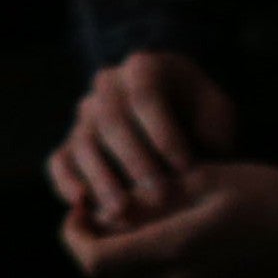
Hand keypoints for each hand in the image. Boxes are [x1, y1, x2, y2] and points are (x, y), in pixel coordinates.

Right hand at [52, 51, 241, 243]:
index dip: (163, 132)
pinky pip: (60, 160)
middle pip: (110, 119)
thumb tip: (199, 150)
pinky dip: (67, 182)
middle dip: (135, 159)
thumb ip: (213, 126)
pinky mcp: (71, 143)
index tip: (186, 167)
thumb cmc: (201, 116)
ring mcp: (85, 115)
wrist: (178, 117)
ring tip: (124, 209)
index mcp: (143, 68)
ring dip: (102, 177)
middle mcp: (106, 86)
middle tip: (160, 194)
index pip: (145, 96)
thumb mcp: (217, 111)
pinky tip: (82, 203)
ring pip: (84, 142)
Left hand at [67, 164, 277, 277]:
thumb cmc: (263, 195)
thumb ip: (145, 197)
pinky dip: (143, 261)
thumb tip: (100, 210)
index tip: (79, 202)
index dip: (73, 233)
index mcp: (175, 249)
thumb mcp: (199, 180)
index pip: (96, 260)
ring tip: (128, 213)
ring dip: (117, 251)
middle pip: (107, 275)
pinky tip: (155, 230)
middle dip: (92, 240)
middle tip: (97, 205)